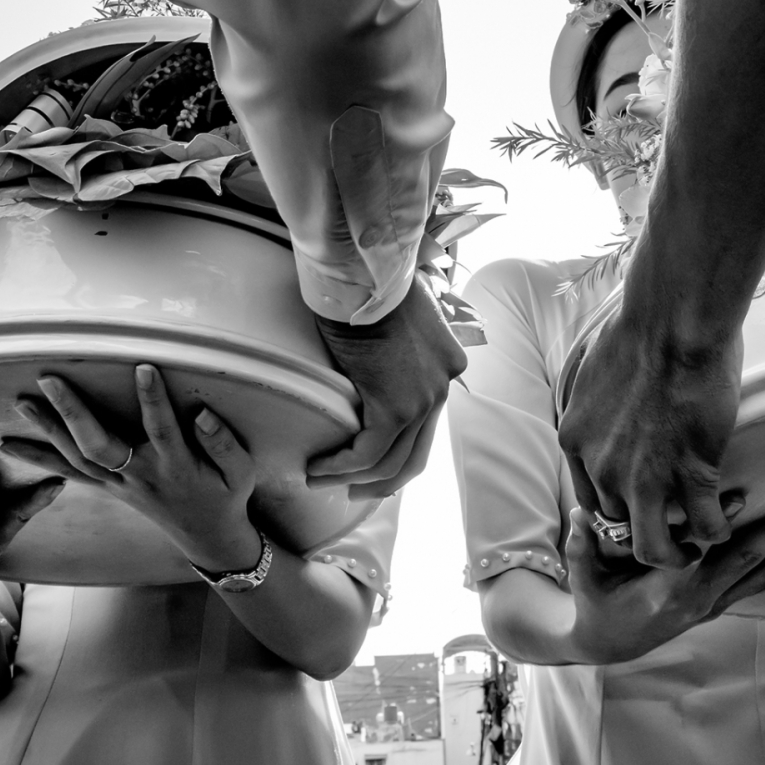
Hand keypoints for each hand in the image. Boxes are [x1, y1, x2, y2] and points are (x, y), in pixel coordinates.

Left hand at [2, 365, 264, 570]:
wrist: (207, 535)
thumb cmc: (225, 495)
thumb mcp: (240, 472)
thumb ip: (223, 443)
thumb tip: (202, 414)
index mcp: (175, 465)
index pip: (162, 428)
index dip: (152, 399)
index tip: (143, 367)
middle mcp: (141, 474)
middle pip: (100, 444)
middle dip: (73, 412)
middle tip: (50, 381)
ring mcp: (120, 484)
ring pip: (77, 458)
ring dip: (47, 430)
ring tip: (22, 404)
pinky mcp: (108, 488)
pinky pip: (69, 474)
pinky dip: (39, 460)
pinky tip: (11, 446)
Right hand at [308, 279, 464, 499]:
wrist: (367, 274)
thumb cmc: (369, 284)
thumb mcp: (397, 315)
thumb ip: (396, 342)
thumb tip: (373, 353)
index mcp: (447, 367)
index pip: (426, 423)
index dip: (398, 448)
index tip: (370, 460)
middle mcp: (444, 387)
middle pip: (416, 454)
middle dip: (382, 480)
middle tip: (352, 490)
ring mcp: (425, 400)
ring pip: (390, 461)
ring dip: (354, 479)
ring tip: (320, 480)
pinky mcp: (397, 407)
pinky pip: (367, 454)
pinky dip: (340, 467)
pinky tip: (317, 468)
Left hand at [558, 312, 741, 568]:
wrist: (673, 322)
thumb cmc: (640, 330)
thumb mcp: (595, 373)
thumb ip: (598, 405)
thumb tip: (611, 406)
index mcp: (575, 442)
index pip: (587, 502)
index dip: (615, 512)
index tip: (635, 509)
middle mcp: (603, 468)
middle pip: (616, 529)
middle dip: (642, 533)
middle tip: (667, 532)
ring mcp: (646, 477)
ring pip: (653, 548)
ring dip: (676, 555)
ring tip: (693, 549)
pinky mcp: (692, 474)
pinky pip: (705, 526)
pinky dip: (717, 532)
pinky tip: (724, 524)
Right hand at [564, 500, 764, 663]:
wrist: (609, 643)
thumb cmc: (596, 601)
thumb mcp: (582, 576)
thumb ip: (581, 545)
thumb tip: (578, 511)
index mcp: (668, 589)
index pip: (699, 555)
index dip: (722, 526)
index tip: (745, 494)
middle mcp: (700, 599)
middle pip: (748, 562)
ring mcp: (716, 603)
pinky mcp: (725, 602)